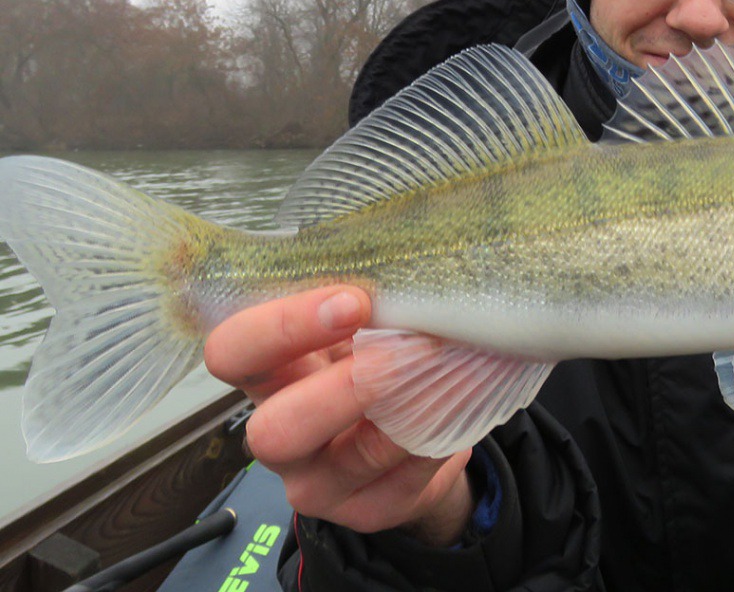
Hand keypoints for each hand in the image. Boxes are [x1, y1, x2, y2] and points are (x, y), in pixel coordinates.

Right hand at [204, 285, 473, 541]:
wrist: (409, 427)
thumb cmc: (373, 355)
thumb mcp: (358, 323)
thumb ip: (363, 298)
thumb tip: (409, 259)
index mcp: (267, 373)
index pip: (232, 352)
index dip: (282, 327)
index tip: (354, 300)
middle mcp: (278, 435)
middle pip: (274, 430)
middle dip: (345, 388)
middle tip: (406, 349)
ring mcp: (317, 484)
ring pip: (351, 460)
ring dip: (410, 409)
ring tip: (454, 368)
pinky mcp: (365, 512)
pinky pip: (402, 483)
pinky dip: (437, 440)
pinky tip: (461, 405)